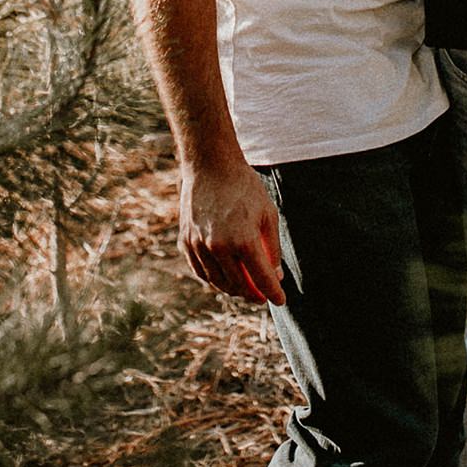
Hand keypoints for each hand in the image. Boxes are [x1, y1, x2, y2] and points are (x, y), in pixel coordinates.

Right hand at [180, 159, 286, 305]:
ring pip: (218, 282)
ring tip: (245, 289)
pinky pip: (201, 272)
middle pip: (238, 285)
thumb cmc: (245, 188)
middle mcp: (219, 247)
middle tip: (262, 296)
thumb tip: (276, 276)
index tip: (281, 300)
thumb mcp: (268, 214)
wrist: (210, 166)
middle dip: (253, 294)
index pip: (261, 279)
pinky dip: (214, 280)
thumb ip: (272, 248)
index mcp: (244, 240)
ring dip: (233, 290)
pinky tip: (225, 279)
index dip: (273, 293)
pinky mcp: (186, 242)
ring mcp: (199, 246)